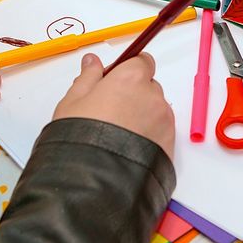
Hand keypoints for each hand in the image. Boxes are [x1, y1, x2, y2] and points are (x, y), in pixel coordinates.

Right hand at [52, 53, 174, 159]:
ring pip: (155, 109)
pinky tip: (128, 146)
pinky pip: (160, 131)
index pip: (141, 61)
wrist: (95, 181)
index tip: (113, 80)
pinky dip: (149, 134)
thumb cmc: (82, 137)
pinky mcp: (169, 144)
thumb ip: (87, 77)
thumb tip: (92, 61)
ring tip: (117, 133)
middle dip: (133, 93)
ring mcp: (164, 121)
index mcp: (131, 78)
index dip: (127, 69)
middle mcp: (153, 96)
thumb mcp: (73, 101)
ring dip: (141, 115)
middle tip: (109, 110)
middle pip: (148, 85)